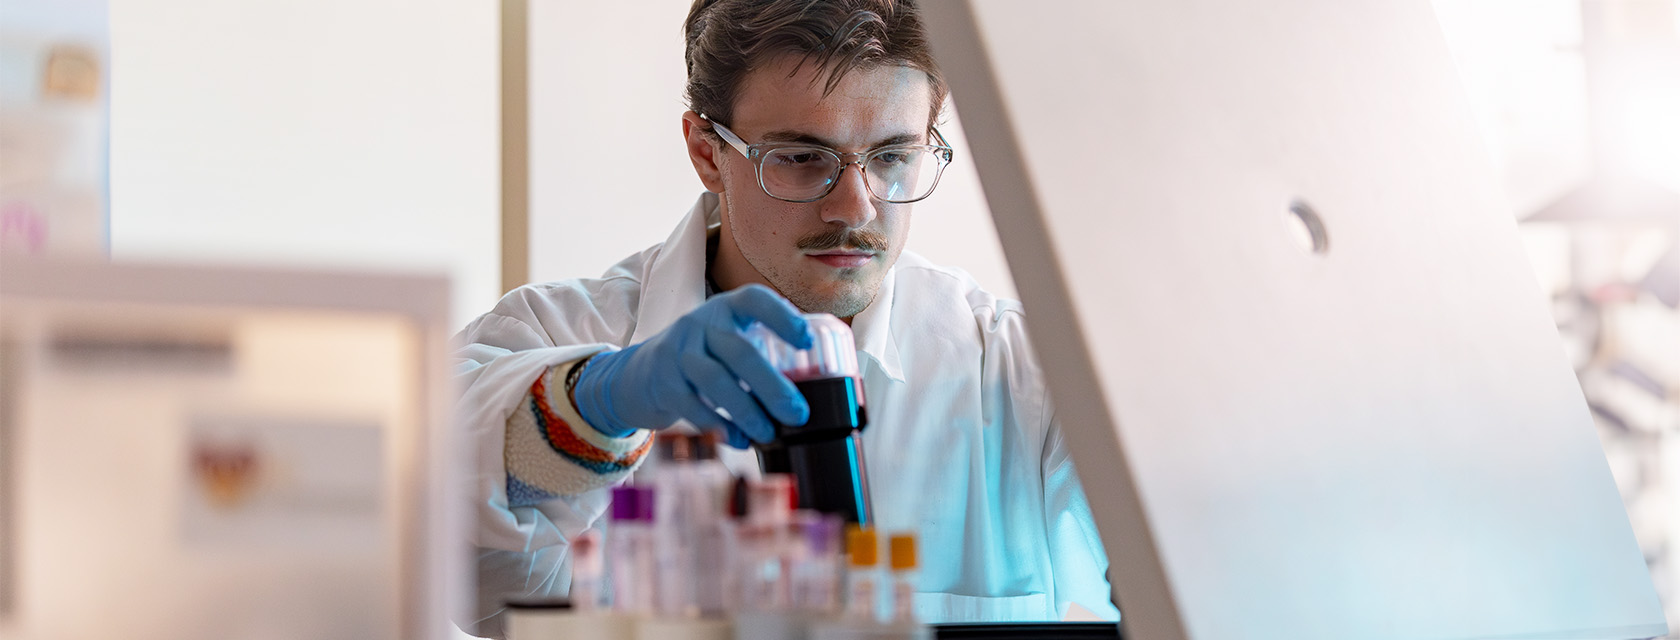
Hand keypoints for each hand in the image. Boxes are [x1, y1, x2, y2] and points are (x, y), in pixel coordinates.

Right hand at [571, 284, 813, 447]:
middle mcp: (700, 324)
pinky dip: (719, 426)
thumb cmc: (703, 360)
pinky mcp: (663, 383)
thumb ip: (761, 355)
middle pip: (740, 351)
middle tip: (798, 413)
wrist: (640, 375)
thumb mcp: (727, 343)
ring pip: (716, 380)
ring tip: (769, 433)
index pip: (754, 299)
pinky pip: (693, 406)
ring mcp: (678, 352)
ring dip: (747, 410)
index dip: (782, 317)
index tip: (806, 341)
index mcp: (726, 309)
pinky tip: (740, 440)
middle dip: (773, 386)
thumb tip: (812, 394)